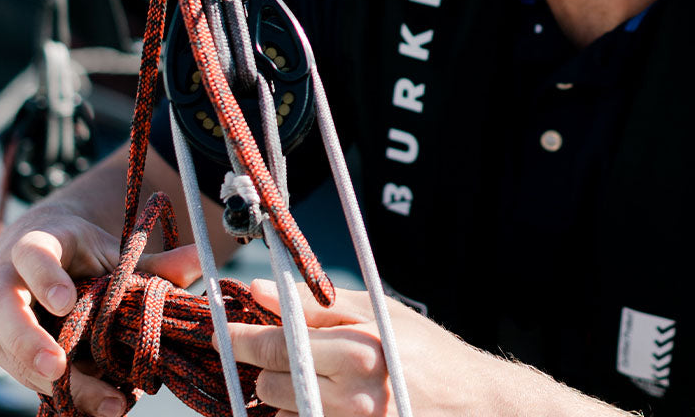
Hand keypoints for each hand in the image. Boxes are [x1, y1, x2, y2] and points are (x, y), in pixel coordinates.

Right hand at [0, 201, 200, 416]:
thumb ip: (153, 262)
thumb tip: (201, 259)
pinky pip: (27, 378)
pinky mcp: (3, 354)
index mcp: (33, 244)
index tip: (68, 302)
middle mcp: (3, 282)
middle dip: (27, 342)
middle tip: (58, 369)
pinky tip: (98, 407)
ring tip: (105, 403)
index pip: (32, 255)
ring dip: (53, 383)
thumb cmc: (78, 252)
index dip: (46, 277)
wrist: (40, 259)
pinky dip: (63, 395)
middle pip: (2, 310)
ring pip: (12, 355)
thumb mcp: (110, 250)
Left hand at [222, 279, 490, 416]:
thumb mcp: (380, 314)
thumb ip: (318, 306)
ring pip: (282, 412)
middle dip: (266, 363)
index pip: (279, 345)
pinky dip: (302, 413)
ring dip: (284, 392)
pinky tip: (323, 398)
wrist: (472, 406)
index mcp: (358, 352)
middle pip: (272, 382)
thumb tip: (261, 290)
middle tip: (278, 347)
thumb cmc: (427, 352)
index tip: (222, 325)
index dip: (243, 334)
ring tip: (314, 375)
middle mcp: (351, 399)